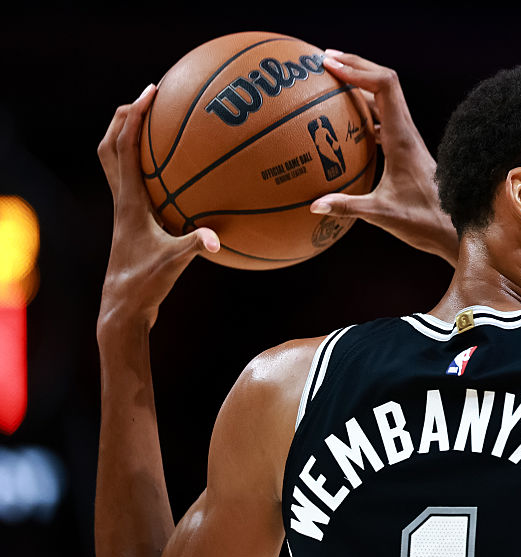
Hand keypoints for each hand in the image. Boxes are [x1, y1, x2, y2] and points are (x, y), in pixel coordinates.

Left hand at [96, 85, 218, 333]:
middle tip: (147, 98)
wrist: (123, 307)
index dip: (135, 117)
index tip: (150, 93)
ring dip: (129, 140)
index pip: (125, 148)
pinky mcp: (132, 223)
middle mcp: (121, 201)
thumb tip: (218, 239)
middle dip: (124, 118)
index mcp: (128, 203)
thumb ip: (194, 247)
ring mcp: (124, 211)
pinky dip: (149, 170)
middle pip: (110, 147)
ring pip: (116, 164)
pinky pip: (136, 184)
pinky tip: (178, 175)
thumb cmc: (146, 285)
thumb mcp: (174, 264)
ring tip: (156, 126)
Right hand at [310, 51, 457, 264]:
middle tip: (323, 60)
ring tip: (329, 79)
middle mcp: (406, 132)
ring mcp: (406, 139)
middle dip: (355, 65)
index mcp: (402, 139)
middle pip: (384, 83)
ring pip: (384, 99)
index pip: (383, 87)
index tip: (329, 64)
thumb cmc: (422, 222)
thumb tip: (314, 206)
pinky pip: (382, 118)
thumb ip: (348, 207)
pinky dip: (362, 110)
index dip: (357, 69)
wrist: (453, 228)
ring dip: (359, 84)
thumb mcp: (381, 215)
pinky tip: (341, 119)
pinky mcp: (404, 149)